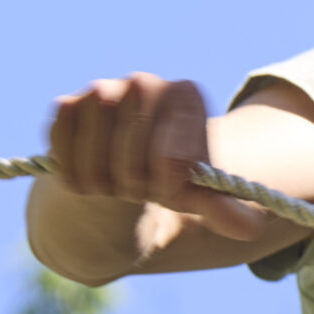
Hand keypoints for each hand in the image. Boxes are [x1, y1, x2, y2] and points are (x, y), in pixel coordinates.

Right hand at [46, 74, 267, 243]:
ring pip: (95, 152)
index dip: (167, 183)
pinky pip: (65, 152)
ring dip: (105, 183)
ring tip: (118, 185)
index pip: (172, 155)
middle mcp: (145, 83)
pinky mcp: (67, 104)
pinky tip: (91, 176)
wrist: (124, 174)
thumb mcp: (199, 195)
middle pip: (132, 153)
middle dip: (136, 185)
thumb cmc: (169, 179)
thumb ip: (224, 209)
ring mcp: (103, 89)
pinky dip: (76, 177)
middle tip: (141, 190)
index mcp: (187, 97)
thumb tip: (249, 230)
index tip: (168, 190)